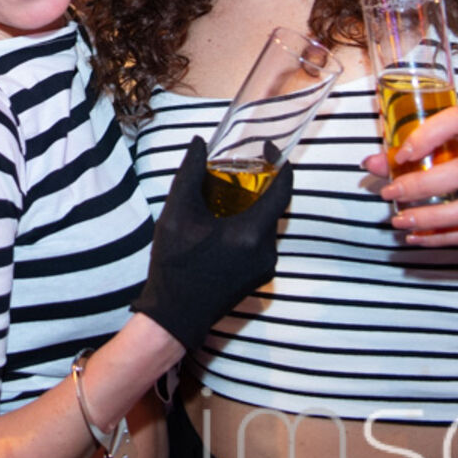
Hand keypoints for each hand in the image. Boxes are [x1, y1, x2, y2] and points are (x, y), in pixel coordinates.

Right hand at [131, 136, 295, 351]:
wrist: (175, 315)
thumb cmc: (174, 264)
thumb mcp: (177, 213)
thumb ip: (190, 173)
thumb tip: (199, 142)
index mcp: (252, 233)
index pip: (283, 189)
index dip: (280, 164)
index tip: (269, 148)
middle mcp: (267, 250)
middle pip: (276, 206)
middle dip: (262, 184)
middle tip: (241, 169)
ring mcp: (266, 267)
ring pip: (268, 224)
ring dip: (255, 206)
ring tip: (230, 194)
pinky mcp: (260, 277)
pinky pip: (262, 241)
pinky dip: (251, 226)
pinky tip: (226, 223)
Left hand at [361, 106, 457, 245]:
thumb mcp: (451, 155)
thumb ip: (409, 156)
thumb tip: (370, 163)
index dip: (427, 135)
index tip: (401, 155)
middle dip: (422, 185)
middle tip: (390, 193)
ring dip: (432, 217)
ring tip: (401, 221)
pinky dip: (445, 238)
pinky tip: (420, 238)